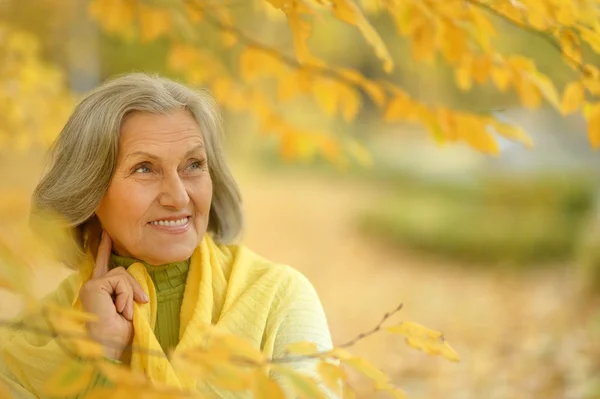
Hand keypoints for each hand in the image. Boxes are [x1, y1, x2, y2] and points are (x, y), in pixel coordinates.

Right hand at [79, 230, 148, 360]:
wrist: (109, 347)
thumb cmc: (119, 335)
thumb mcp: (129, 308)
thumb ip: (129, 292)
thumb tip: (137, 286)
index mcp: (99, 292)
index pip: (103, 266)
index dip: (105, 250)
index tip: (107, 234)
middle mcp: (92, 287)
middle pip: (121, 271)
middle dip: (134, 287)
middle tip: (140, 304)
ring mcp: (91, 285)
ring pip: (122, 274)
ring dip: (130, 294)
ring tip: (125, 312)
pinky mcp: (93, 286)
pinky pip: (120, 280)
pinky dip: (126, 295)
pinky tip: (119, 310)